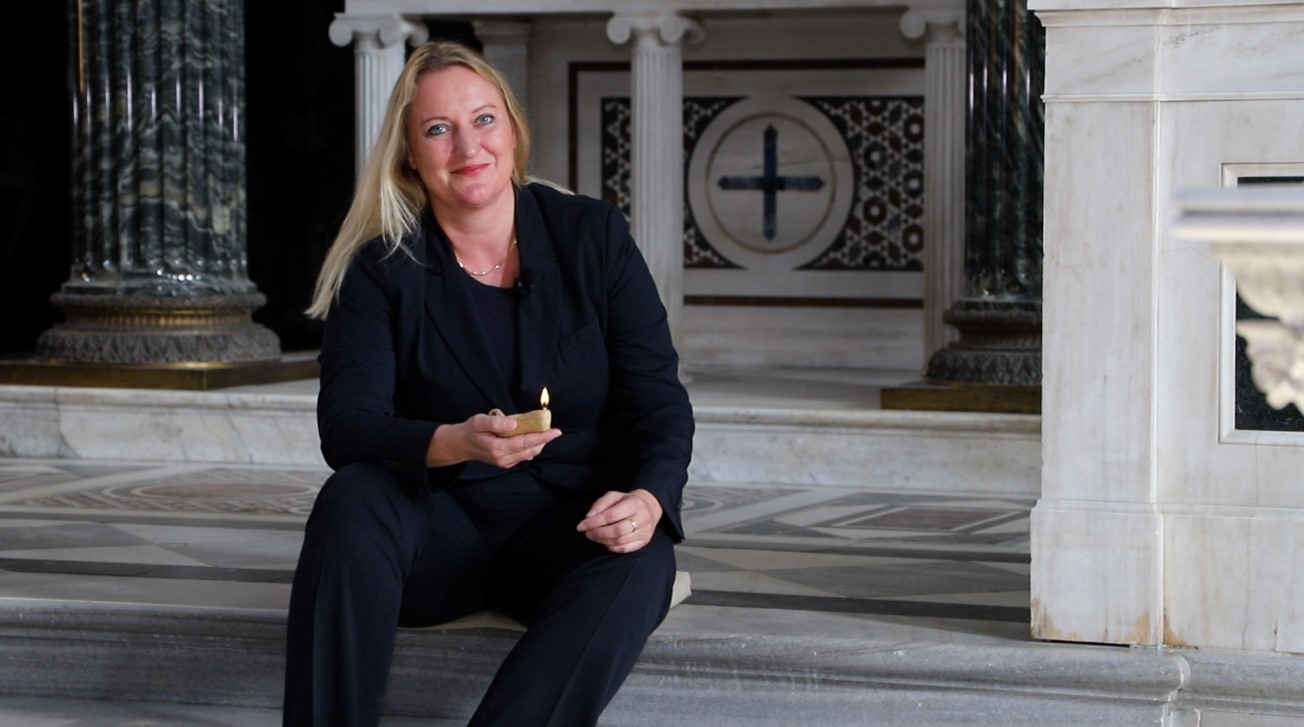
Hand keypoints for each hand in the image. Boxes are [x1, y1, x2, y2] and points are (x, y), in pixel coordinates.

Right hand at [427, 413, 560, 468]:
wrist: (461, 445)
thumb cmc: (470, 431)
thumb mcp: (479, 421)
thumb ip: (496, 422)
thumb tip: (515, 423)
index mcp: (498, 449)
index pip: (525, 442)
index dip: (543, 437)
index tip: (556, 431)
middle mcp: (503, 459)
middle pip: (531, 449)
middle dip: (544, 439)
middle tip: (552, 427)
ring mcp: (505, 463)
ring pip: (529, 453)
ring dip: (538, 443)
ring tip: (544, 431)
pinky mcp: (506, 463)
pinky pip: (523, 455)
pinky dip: (531, 446)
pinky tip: (532, 437)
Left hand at [576, 489, 662, 553]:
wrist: (649, 507)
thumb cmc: (627, 501)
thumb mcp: (614, 496)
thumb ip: (600, 504)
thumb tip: (589, 517)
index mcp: (635, 504)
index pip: (611, 515)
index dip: (594, 522)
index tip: (581, 525)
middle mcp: (643, 518)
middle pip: (617, 531)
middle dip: (598, 533)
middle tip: (587, 532)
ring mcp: (645, 532)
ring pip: (620, 541)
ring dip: (602, 540)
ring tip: (594, 536)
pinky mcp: (644, 541)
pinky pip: (624, 549)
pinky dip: (611, 546)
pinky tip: (605, 541)